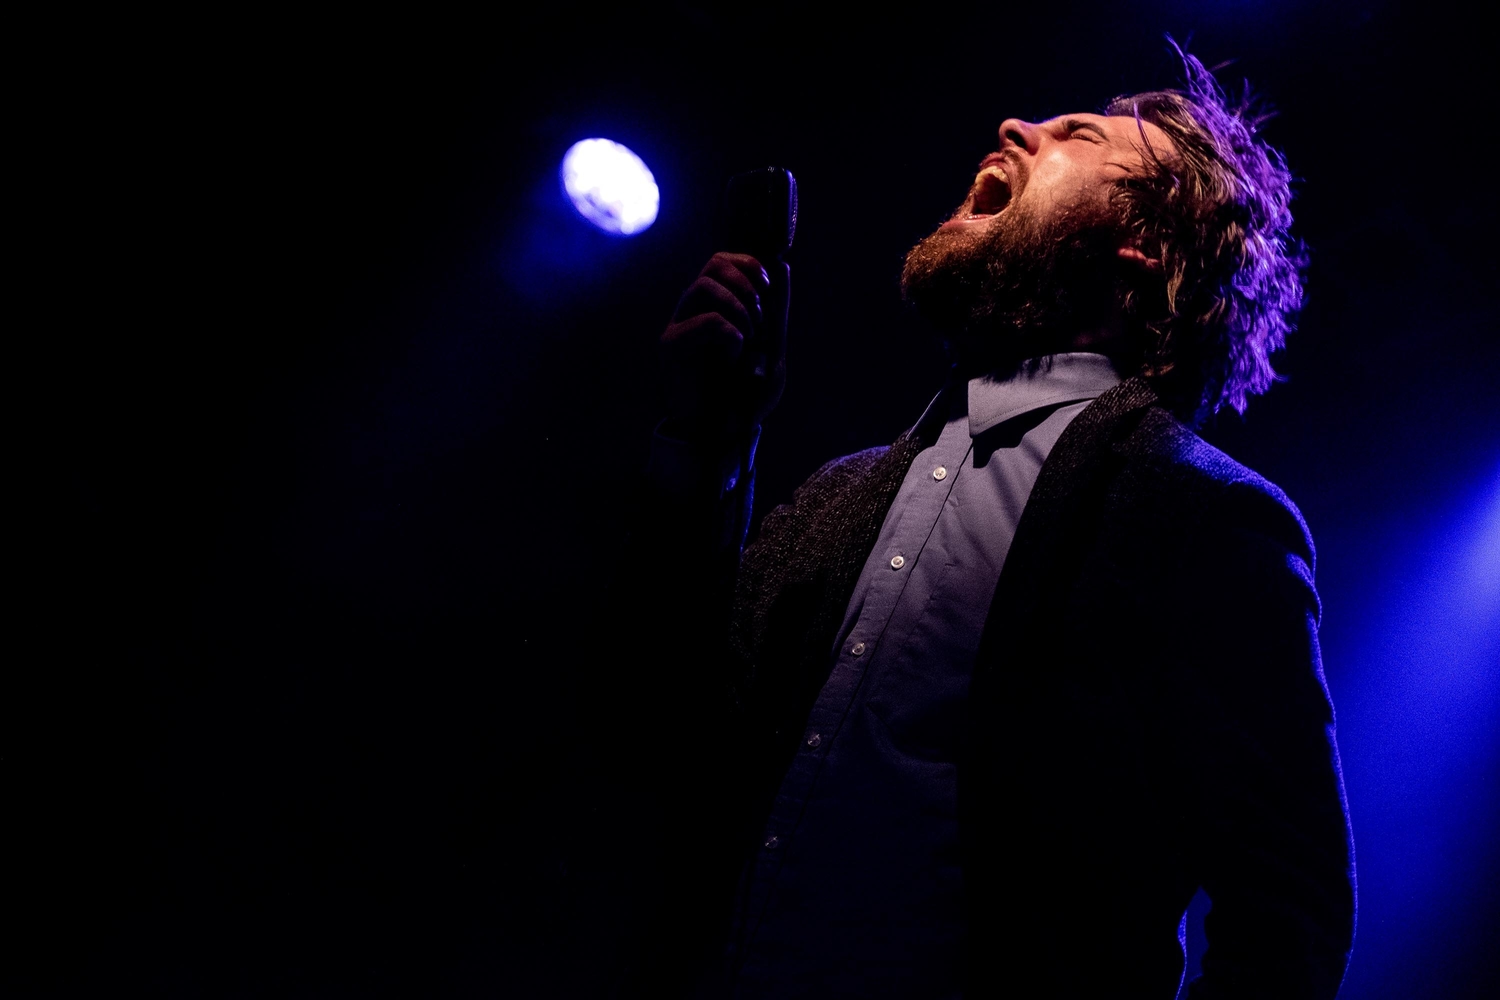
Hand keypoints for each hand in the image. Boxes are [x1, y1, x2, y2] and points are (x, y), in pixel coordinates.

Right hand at [660, 252, 788, 443]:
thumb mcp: (772, 350)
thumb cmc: (744, 395)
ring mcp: (680, 326)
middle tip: (759, 317)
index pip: (722, 262)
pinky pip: (703, 322)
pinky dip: (729, 335)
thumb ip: (776, 312)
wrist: (725, 433)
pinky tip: (733, 357)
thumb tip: (782, 268)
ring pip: (703, 286)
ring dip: (737, 308)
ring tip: (748, 338)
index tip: (768, 288)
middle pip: (713, 265)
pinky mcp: (671, 346)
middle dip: (745, 284)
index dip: (747, 264)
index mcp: (714, 308)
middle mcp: (694, 312)